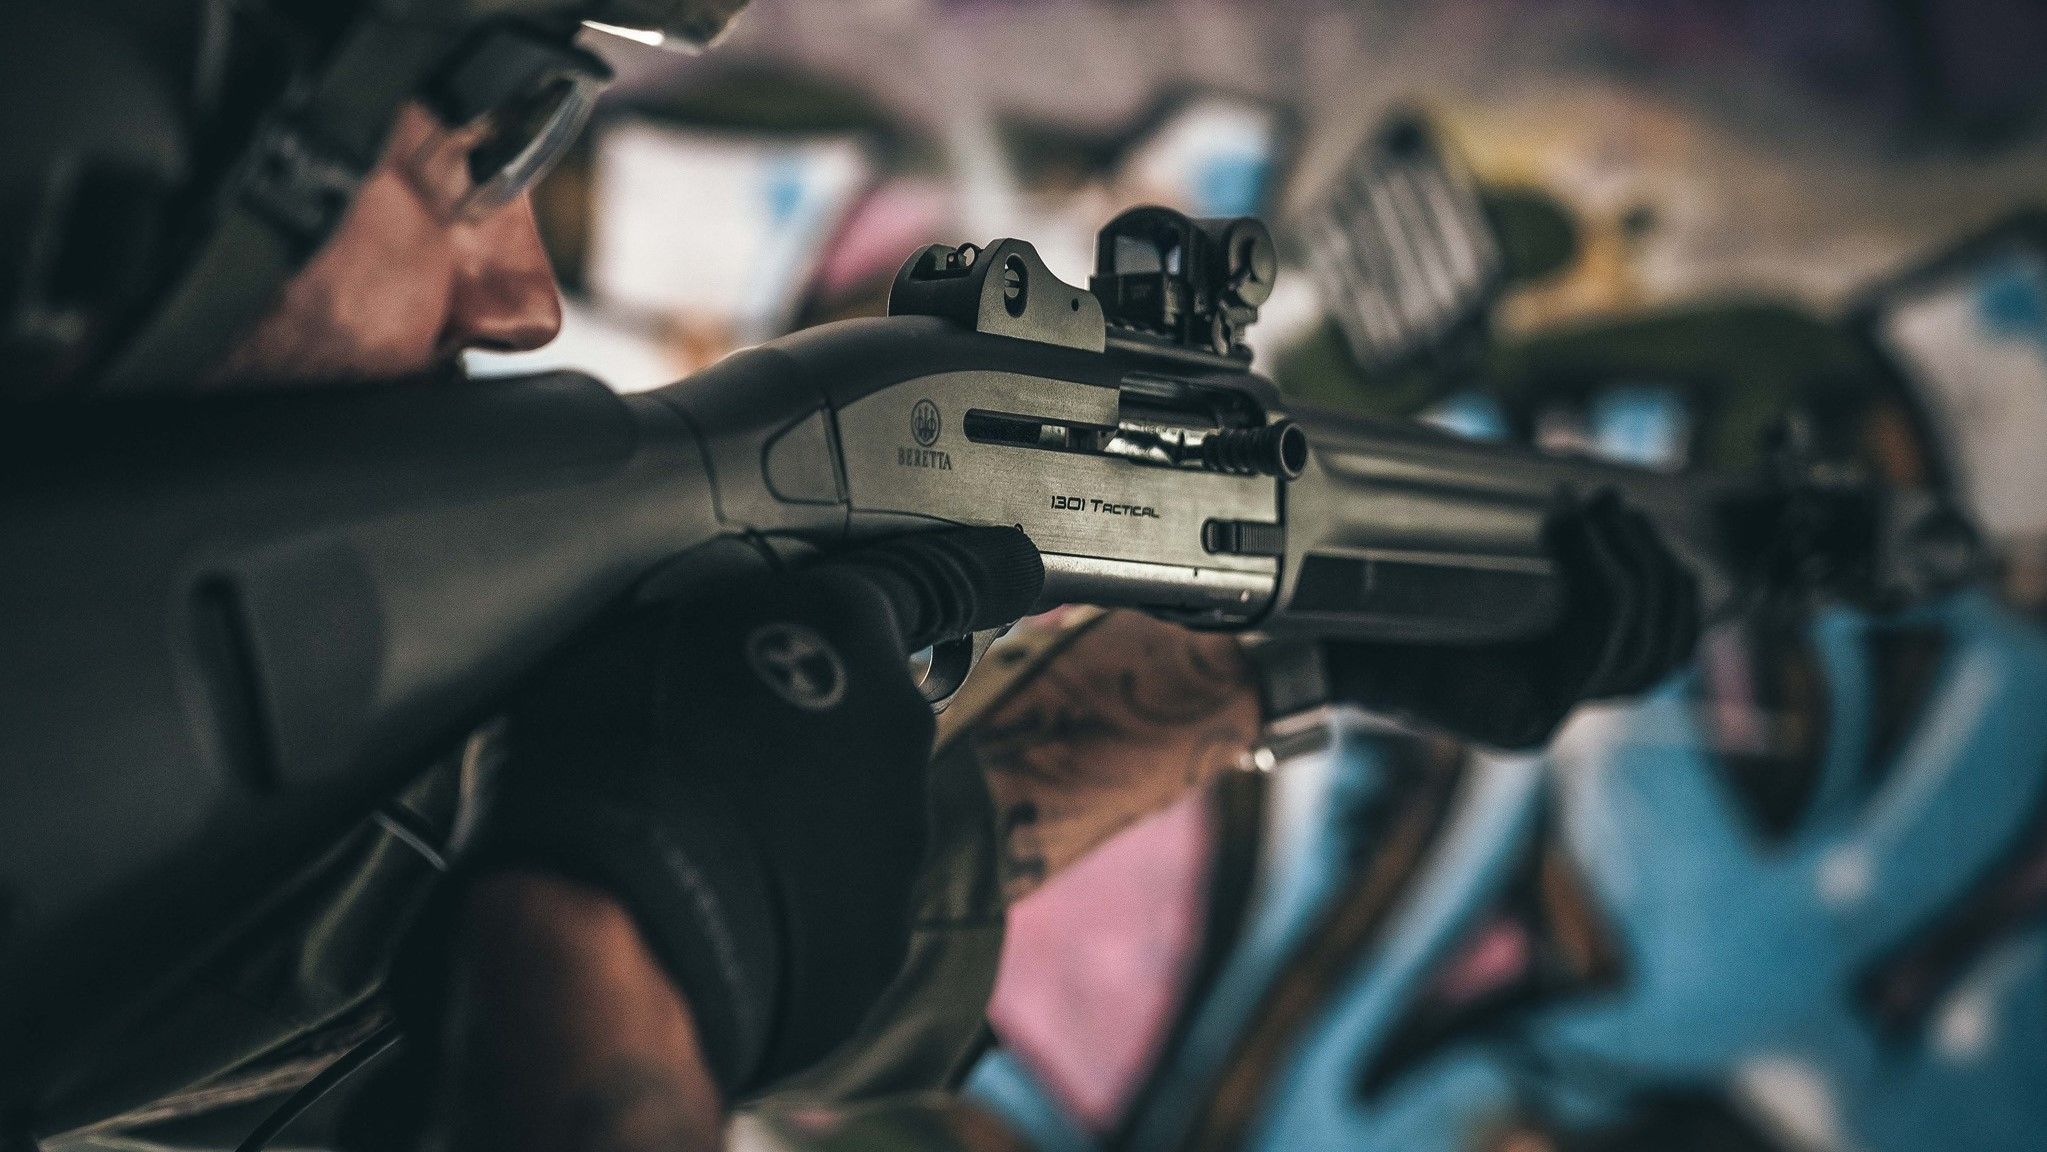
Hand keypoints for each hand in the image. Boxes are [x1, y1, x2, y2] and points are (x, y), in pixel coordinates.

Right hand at [418, 527, 1041, 1098]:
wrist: (615, 926)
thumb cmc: (603, 755)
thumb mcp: (645, 630)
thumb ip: (727, 622)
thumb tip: (723, 636)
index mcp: (847, 625)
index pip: (949, 578)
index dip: (981, 574)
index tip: (1013, 570)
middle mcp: (897, 725)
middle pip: (873, 716)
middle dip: (815, 732)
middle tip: (716, 758)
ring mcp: (898, 839)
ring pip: (853, 819)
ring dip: (795, 827)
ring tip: (695, 848)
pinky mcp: (879, 940)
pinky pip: (832, 914)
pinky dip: (785, 915)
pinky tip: (713, 917)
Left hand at [1324, 490, 1701, 748]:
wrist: (1322, 636)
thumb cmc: (1385, 596)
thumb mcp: (1477, 569)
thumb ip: (1536, 554)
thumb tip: (1593, 495)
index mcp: (1553, 676)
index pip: (1655, 648)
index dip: (1667, 583)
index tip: (1633, 512)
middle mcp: (1555, 705)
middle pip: (1658, 654)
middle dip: (1657, 572)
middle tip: (1615, 506)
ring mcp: (1543, 721)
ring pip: (1636, 658)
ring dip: (1633, 575)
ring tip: (1598, 513)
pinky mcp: (1522, 726)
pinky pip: (1593, 663)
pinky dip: (1599, 592)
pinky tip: (1578, 538)